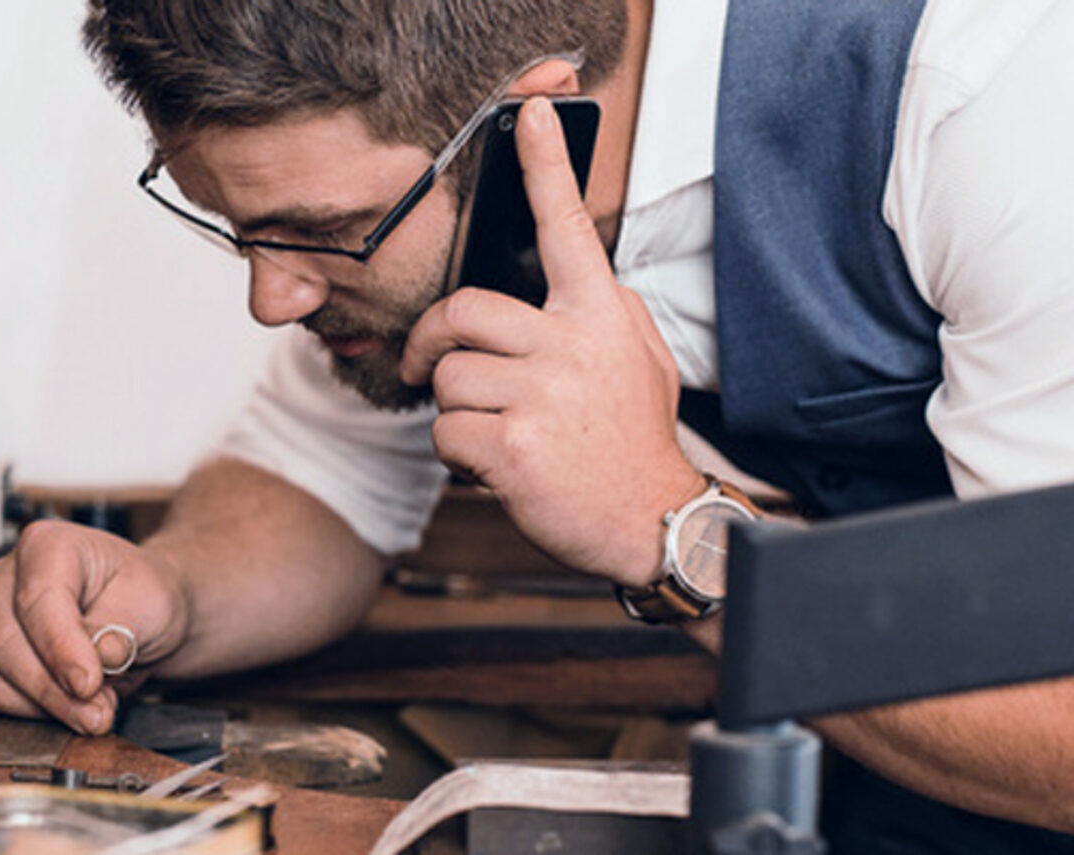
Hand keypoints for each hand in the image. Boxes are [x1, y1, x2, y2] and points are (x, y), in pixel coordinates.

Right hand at [0, 521, 189, 733]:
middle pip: (6, 640)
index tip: (88, 684)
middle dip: (52, 689)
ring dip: (42, 704)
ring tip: (92, 711)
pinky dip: (26, 710)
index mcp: (48, 544)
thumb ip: (121, 628)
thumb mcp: (150, 602)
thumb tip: (100, 658)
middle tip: (97, 712)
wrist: (142, 614)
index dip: (61, 649)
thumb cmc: (142, 594)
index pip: (38, 600)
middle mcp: (9, 575)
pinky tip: (67, 707)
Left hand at [400, 96, 703, 585]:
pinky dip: (457, 455)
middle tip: (424, 364)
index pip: (567, 229)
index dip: (545, 167)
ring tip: (499, 433)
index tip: (530, 116)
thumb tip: (562, 284)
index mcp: (599, 316)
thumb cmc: (632, 441)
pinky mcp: (512, 445)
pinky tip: (498, 465)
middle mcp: (570, 345)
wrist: (650, 522)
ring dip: (456, 411)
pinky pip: (444, 432)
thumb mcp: (639, 361)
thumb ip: (599, 314)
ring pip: (447, 378)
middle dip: (431, 341)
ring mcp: (541, 394)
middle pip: (463, 311)